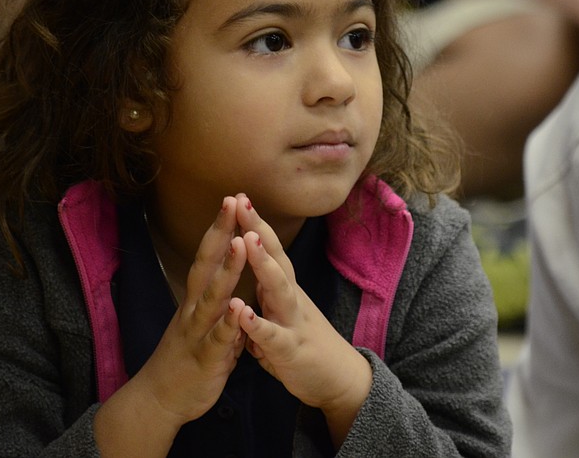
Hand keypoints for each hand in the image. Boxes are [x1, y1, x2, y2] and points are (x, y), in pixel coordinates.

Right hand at [134, 197, 248, 426]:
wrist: (159, 401)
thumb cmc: (186, 358)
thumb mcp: (203, 324)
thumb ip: (219, 303)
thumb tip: (233, 281)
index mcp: (196, 300)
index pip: (207, 256)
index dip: (219, 228)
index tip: (232, 198)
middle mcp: (194, 309)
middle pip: (205, 265)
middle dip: (220, 233)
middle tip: (231, 202)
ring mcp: (198, 332)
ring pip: (212, 296)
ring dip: (226, 269)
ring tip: (240, 243)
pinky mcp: (205, 358)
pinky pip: (217, 338)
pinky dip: (227, 323)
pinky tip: (237, 307)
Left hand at [234, 194, 371, 443]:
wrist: (340, 381)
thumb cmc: (307, 344)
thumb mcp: (286, 311)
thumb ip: (270, 291)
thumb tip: (257, 267)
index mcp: (285, 290)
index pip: (270, 250)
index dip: (255, 224)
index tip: (239, 196)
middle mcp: (291, 298)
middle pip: (276, 258)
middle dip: (259, 230)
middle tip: (242, 203)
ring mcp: (293, 322)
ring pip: (279, 289)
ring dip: (264, 265)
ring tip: (247, 241)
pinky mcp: (291, 351)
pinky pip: (272, 336)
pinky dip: (257, 323)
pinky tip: (241, 311)